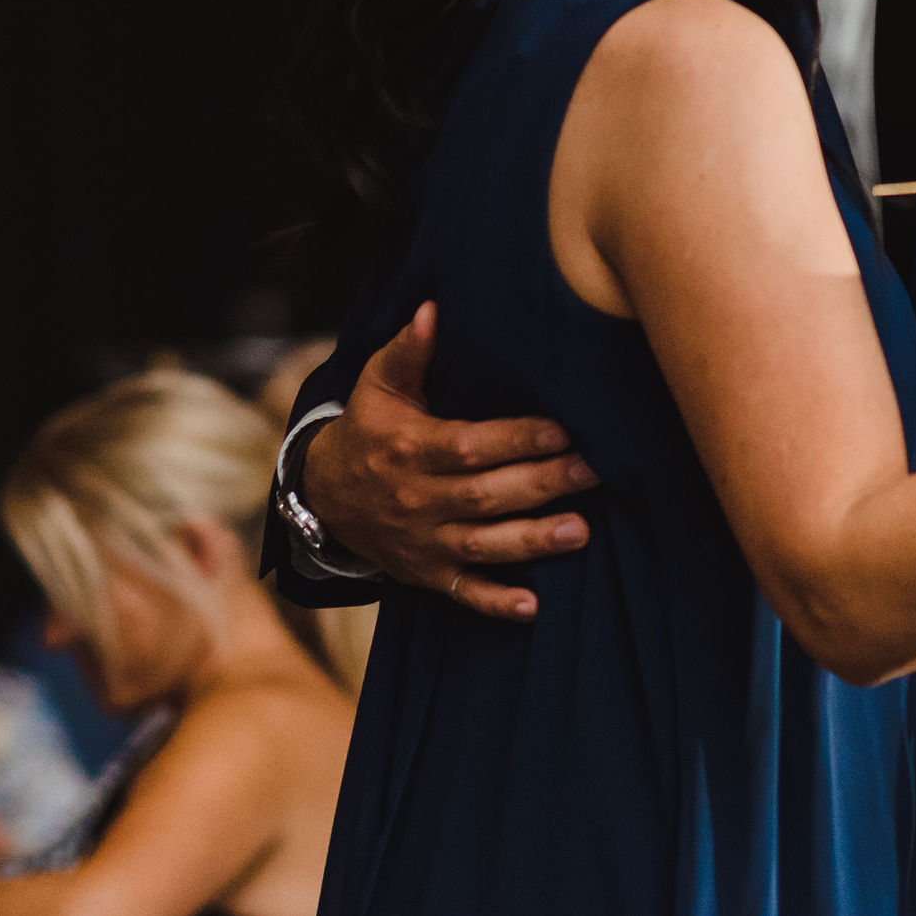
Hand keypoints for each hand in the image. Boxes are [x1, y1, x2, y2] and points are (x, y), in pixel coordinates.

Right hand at [299, 302, 598, 620]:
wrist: (324, 495)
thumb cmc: (367, 428)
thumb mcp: (378, 385)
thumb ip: (408, 350)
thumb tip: (434, 308)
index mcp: (409, 449)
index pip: (467, 446)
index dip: (515, 440)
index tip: (561, 430)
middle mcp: (416, 499)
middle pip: (484, 495)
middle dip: (540, 484)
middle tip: (592, 471)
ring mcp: (423, 542)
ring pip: (482, 545)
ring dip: (531, 541)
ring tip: (580, 532)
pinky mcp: (427, 574)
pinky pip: (461, 595)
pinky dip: (494, 603)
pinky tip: (533, 607)